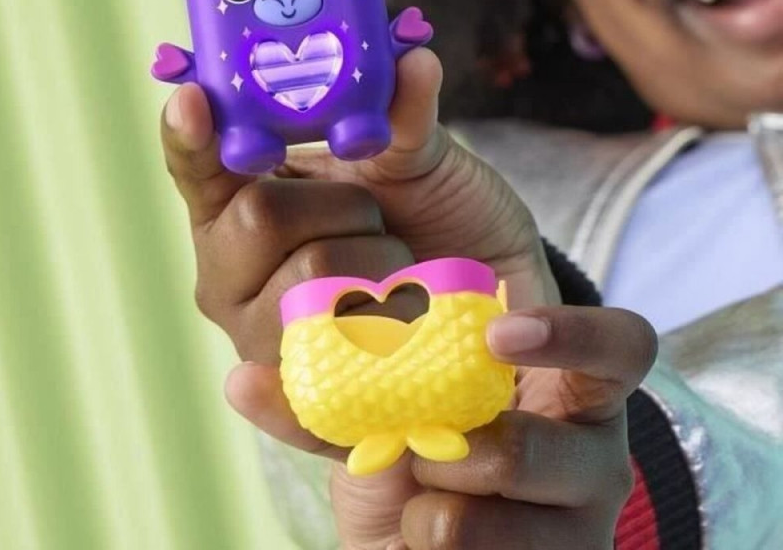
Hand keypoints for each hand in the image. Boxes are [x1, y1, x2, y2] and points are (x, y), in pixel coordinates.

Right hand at [160, 49, 556, 361]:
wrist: (483, 293)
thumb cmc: (433, 215)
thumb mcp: (420, 159)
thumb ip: (403, 115)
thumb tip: (415, 60)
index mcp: (245, 206)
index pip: (199, 169)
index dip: (191, 135)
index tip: (194, 100)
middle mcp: (235, 275)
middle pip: (258, 214)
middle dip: (342, 203)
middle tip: (378, 220)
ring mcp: (261, 338)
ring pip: (310, 279)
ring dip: (380, 265)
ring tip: (400, 278)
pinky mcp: (303, 397)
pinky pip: (302, 389)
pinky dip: (352, 344)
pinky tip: (374, 337)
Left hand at [228, 304, 655, 549]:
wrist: (432, 525)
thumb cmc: (426, 434)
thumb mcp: (393, 398)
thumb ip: (332, 386)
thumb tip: (240, 381)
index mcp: (571, 384)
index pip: (621, 345)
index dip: (569, 335)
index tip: (495, 331)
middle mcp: (591, 454)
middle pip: (556, 455)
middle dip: (468, 455)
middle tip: (419, 448)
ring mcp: (573, 528)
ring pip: (520, 537)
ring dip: (438, 519)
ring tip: (411, 503)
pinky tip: (405, 534)